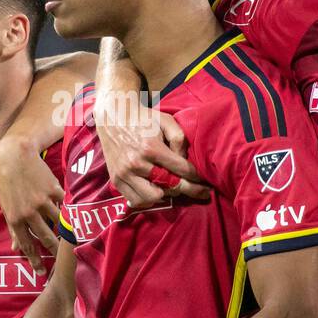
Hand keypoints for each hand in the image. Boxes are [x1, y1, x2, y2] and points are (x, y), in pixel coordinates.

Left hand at [0, 136, 61, 274]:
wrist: (15, 156)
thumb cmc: (9, 184)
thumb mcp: (6, 207)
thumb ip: (14, 229)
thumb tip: (16, 249)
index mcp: (15, 219)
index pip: (27, 245)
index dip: (35, 260)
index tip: (42, 272)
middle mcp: (29, 212)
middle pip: (46, 238)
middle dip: (54, 251)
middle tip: (61, 260)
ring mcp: (42, 202)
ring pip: (59, 224)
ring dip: (65, 231)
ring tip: (71, 238)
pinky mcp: (54, 191)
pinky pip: (63, 206)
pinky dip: (66, 210)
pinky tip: (70, 213)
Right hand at [94, 96, 209, 207]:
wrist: (113, 117)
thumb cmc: (143, 119)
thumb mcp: (165, 120)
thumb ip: (179, 138)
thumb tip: (183, 161)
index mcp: (151, 147)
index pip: (181, 169)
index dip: (196, 178)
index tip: (204, 182)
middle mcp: (136, 163)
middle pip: (170, 186)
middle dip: (189, 189)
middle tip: (201, 191)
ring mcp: (125, 174)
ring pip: (153, 197)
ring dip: (166, 194)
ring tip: (173, 187)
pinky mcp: (116, 180)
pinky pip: (136, 200)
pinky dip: (148, 199)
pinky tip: (156, 190)